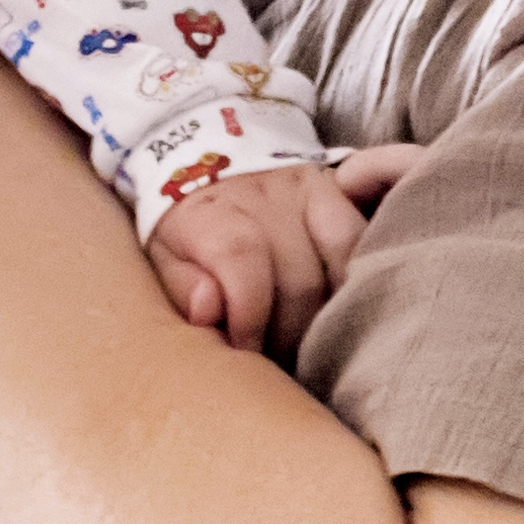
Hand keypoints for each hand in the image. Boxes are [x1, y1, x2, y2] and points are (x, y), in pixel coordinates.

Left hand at [149, 147, 427, 363]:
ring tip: (307, 341)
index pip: (242, 259)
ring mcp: (306, 189)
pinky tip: (339, 310)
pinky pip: (360, 240)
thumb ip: (183, 288)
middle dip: (289, 335)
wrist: (208, 163)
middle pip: (297, 278)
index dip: (249, 316)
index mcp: (211, 212)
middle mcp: (263, 195)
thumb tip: (209, 311)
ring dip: (327, 316)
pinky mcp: (336, 190)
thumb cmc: (186, 231)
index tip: (245, 352)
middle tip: (277, 360)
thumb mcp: (163, 259)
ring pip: (338, 263)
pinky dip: (355, 282)